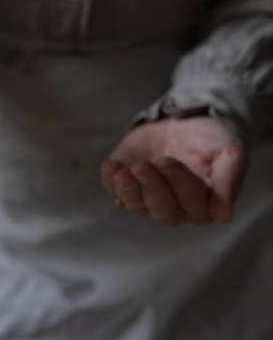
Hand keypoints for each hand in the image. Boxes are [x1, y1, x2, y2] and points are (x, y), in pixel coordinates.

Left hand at [101, 117, 247, 225]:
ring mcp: (147, 201)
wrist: (183, 122)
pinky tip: (111, 168)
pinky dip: (110, 181)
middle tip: (144, 166)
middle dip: (152, 187)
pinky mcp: (125, 187)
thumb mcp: (229, 153)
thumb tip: (224, 216)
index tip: (166, 161)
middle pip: (162, 209)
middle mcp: (174, 210)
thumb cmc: (210, 141)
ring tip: (124, 173)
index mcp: (203, 205)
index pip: (192, 201)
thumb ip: (228, 181)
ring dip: (129, 190)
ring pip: (136, 205)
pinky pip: (114, 192)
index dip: (178, 182)